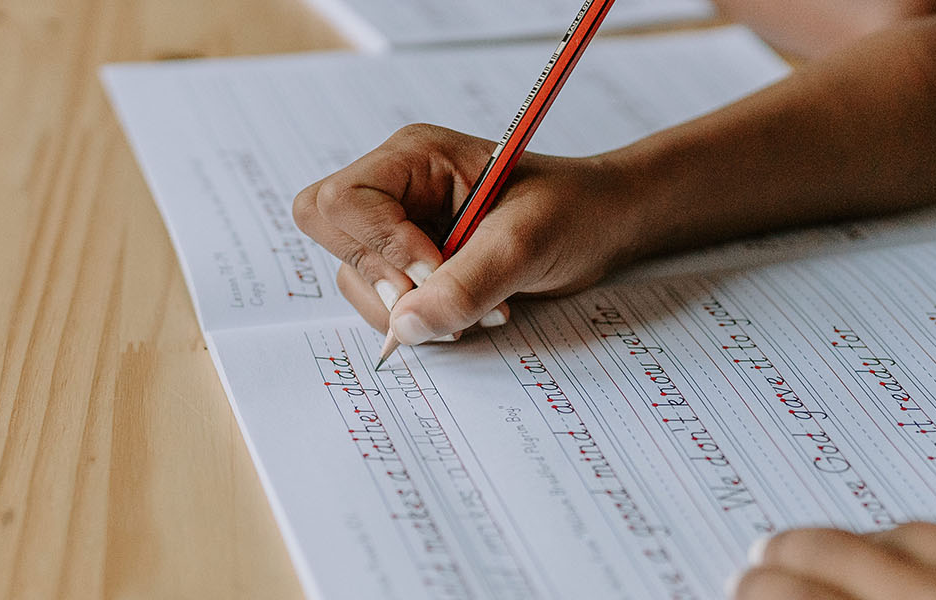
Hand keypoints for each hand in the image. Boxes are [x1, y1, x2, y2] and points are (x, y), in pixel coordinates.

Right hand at [293, 124, 654, 343]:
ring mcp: (400, 228)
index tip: (437, 269)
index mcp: (414, 158)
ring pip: (355, 279)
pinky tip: (473, 312)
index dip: (382, 246)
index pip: (343, 201)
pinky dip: (422, 320)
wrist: (605, 227)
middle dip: (384, 280)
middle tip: (446, 294)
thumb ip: (466, 284)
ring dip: (410, 309)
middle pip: (331, 235)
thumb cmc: (574, 212)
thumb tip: (405, 326)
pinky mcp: (411, 266)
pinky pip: (383, 303)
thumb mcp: (525, 243)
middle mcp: (396, 190)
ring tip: (479, 307)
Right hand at [728, 523, 935, 599]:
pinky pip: (935, 533)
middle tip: (756, 575)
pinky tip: (885, 556)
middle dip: (777, 565)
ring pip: (874, 537)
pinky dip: (897, 544)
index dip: (754, 593)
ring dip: (833, 550)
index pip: (793, 598)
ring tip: (807, 560)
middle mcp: (935, 599)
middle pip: (824, 555)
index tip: (740, 593)